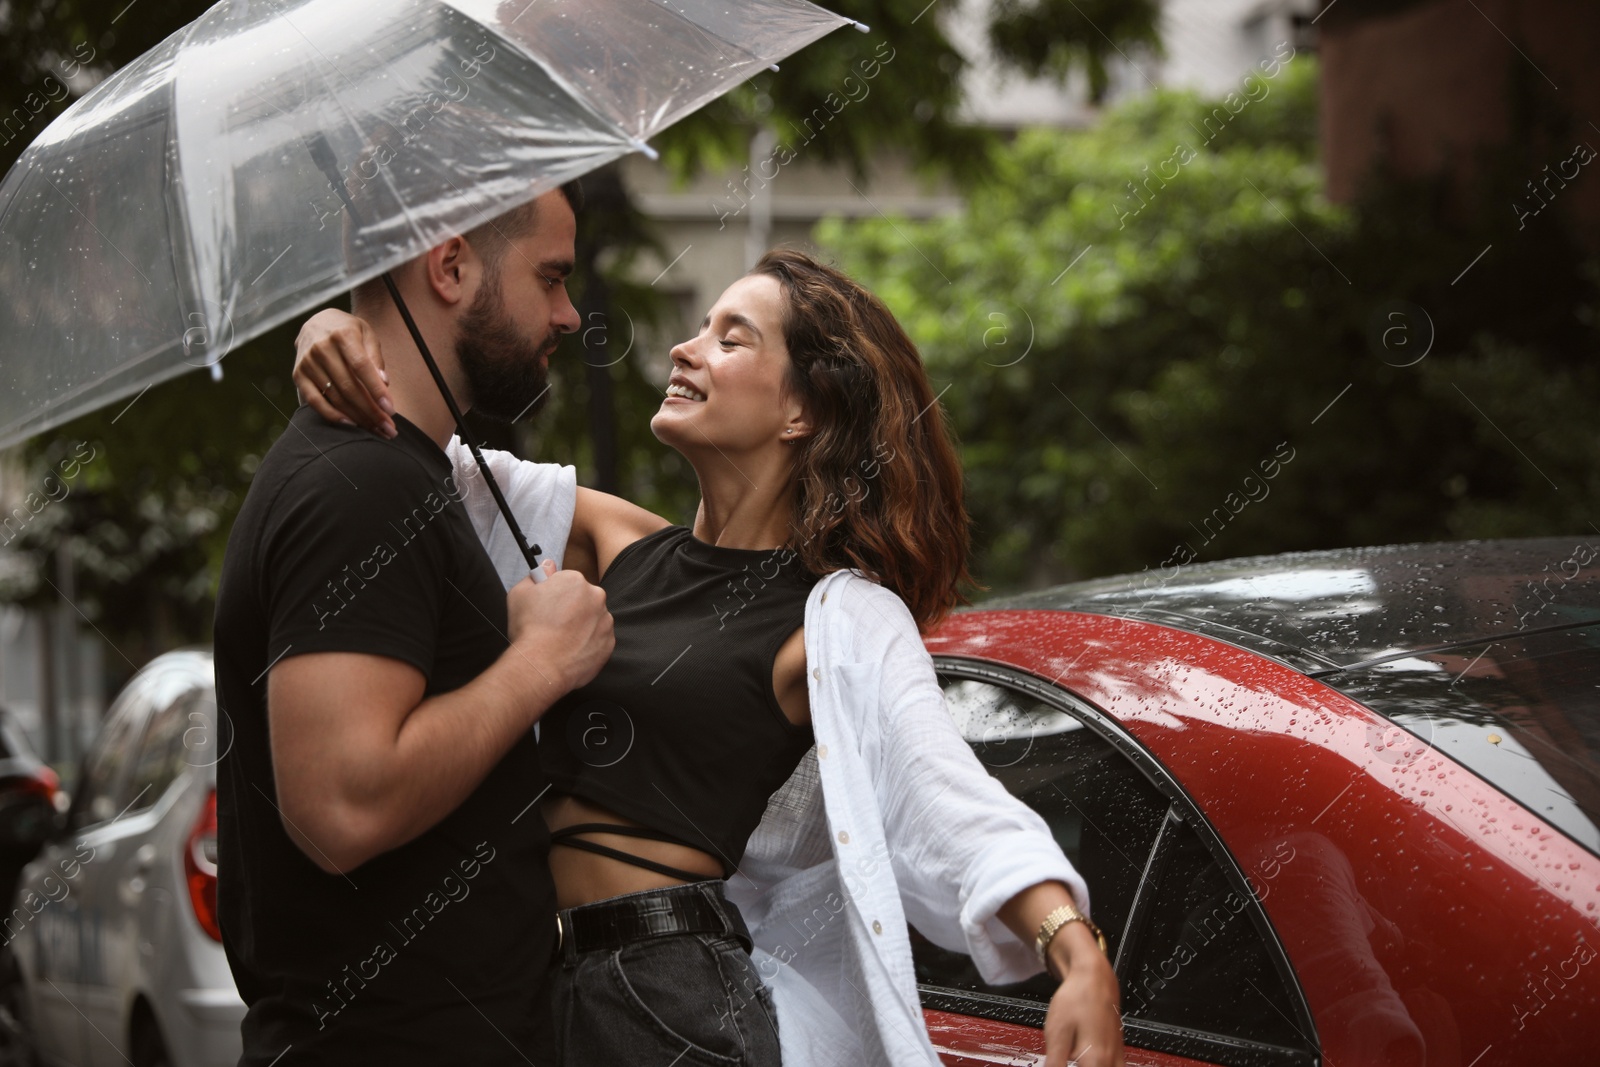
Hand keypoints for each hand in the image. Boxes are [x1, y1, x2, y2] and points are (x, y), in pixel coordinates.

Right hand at [293, 308, 396, 437]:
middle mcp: (321, 348)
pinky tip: (351, 425)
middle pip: (349, 387)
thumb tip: (385, 383)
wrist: (317, 321)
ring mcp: (307, 363)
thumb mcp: (367, 334)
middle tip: (389, 428)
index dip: (376, 390)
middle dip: (371, 411)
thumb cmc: (348, 330)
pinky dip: (333, 416)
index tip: (391, 410)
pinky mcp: (298, 375)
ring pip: (335, 397)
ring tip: (376, 430)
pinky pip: (315, 401)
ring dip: (358, 417)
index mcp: (342, 335)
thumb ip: (375, 358)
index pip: (361, 367)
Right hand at [505, 561, 614, 697]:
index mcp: (575, 581)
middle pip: (583, 598)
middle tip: (552, 624)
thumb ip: (536, 575)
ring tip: (561, 639)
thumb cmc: (530, 630)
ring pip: (593, 618)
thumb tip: (547, 566)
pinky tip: (570, 650)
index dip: (554, 594)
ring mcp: (605, 621)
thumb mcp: (519, 593)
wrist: (541, 666)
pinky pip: (598, 638)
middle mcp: (596, 597)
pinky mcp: (609, 643)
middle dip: (571, 608)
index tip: (547, 606)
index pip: (567, 581)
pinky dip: (587, 643)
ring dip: (581, 625)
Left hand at [1043, 924, 1124, 1066]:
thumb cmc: (1076, 999)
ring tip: (1079, 1060)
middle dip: (1083, 1066)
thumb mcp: (1056, 1034)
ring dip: (1095, 1066)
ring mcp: (1118, 1055)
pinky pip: (1116, 1066)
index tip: (1060, 1063)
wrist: (1094, 976)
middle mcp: (1112, 1061)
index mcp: (1096, 1061)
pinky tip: (1088, 1060)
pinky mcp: (1118, 1049)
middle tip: (1069, 1059)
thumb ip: (1055, 1063)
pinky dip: (1102, 1065)